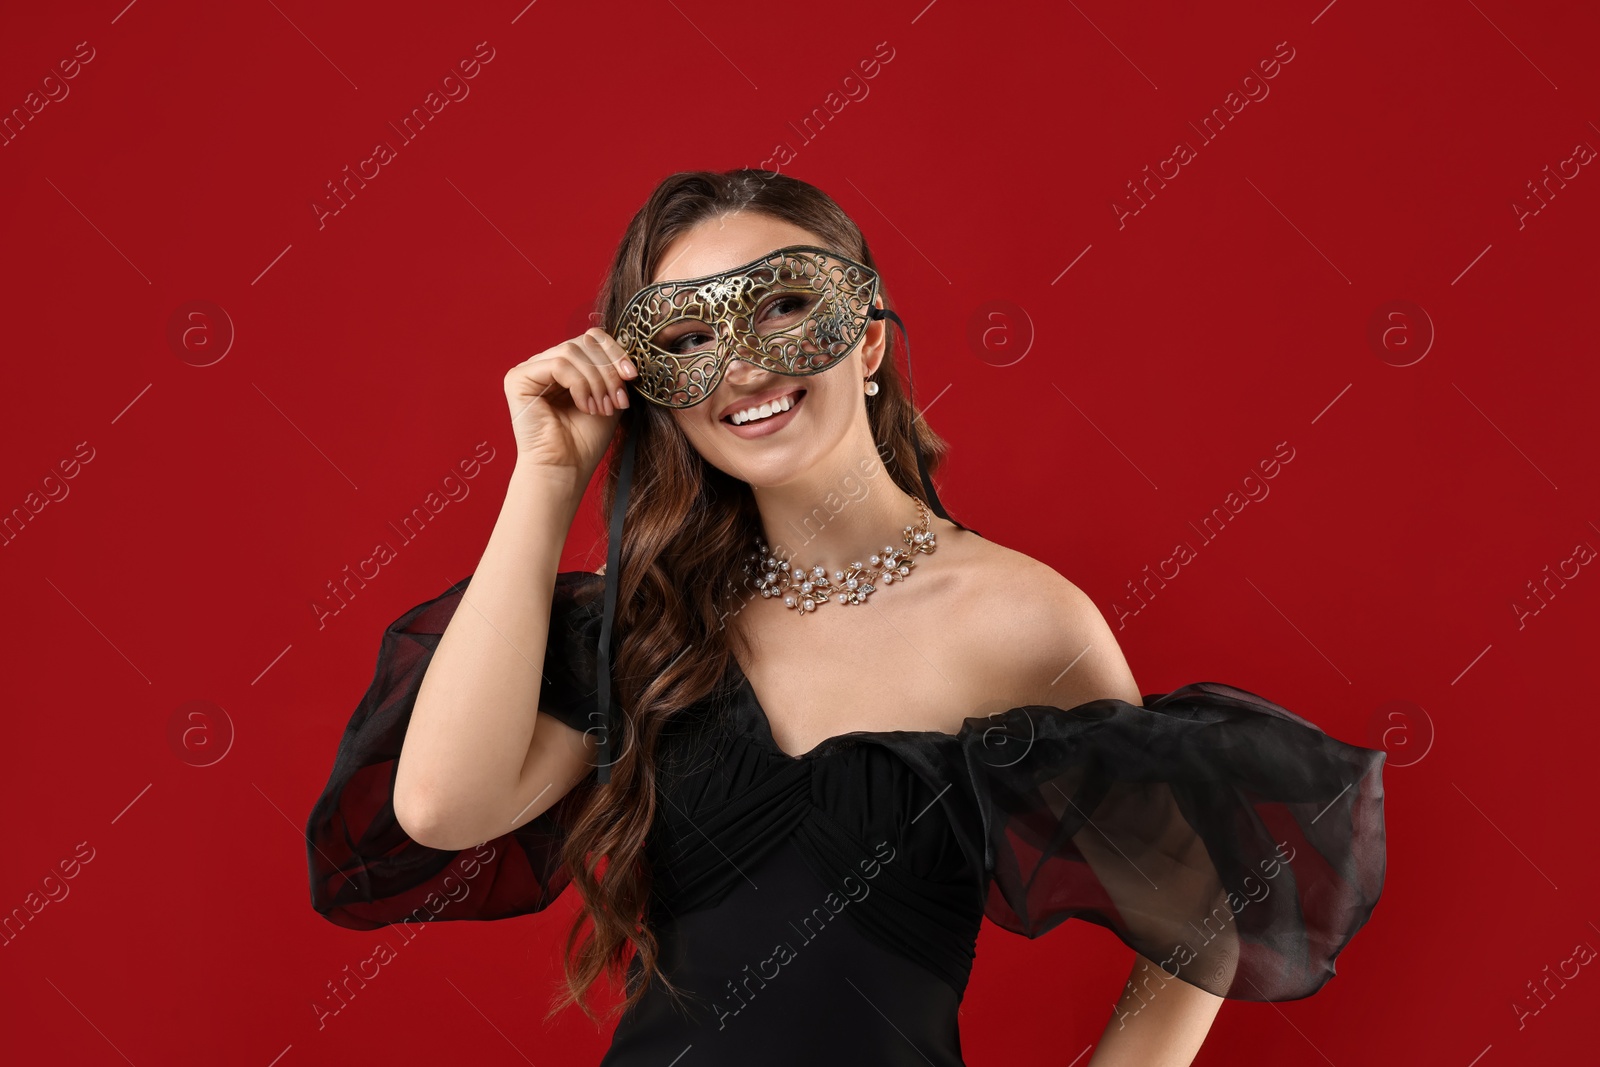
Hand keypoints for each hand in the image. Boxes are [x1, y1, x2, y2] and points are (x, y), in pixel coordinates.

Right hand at [503, 326, 637, 476]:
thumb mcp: (609, 397)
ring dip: (595, 381)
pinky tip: (585, 407)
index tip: (632, 375)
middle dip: (608, 371)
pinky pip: (558, 365)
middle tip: (618, 400)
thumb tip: (628, 351)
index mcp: (566, 366)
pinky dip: (579, 385)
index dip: (614, 352)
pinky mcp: (518, 378)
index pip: (591, 339)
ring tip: (601, 408)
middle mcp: (545, 363)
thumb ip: (614, 371)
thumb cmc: (585, 440)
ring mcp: (529, 369)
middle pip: (584, 342)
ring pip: (572, 352)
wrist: (565, 469)